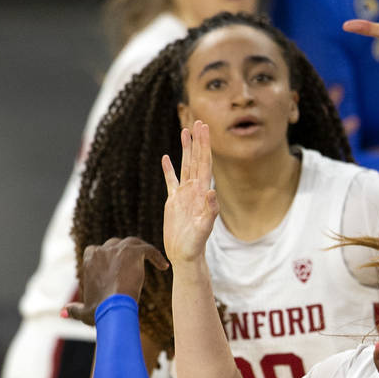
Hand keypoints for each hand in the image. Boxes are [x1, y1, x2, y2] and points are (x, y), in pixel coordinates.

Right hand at [66, 237, 166, 324]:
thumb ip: (73, 309)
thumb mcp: (84, 311)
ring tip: (150, 260)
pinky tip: (164, 266)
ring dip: (140, 249)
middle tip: (132, 265)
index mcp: (89, 260)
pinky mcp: (133, 252)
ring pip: (132, 242)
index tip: (114, 268)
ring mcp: (118, 250)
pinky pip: (148, 249)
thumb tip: (63, 312)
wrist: (113, 308)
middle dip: (122, 252)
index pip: (96, 250)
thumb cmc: (99, 312)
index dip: (105, 257)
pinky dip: (157, 256)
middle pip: (114, 244)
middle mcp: (102, 251)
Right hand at [162, 121, 219, 264]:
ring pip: (185, 166)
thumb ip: (210, 210)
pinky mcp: (174, 202)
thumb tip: (211, 191)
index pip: (204, 163)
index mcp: (202, 193)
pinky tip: (166, 158)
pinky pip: (171, 181)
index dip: (204, 145)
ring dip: (186, 149)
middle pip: (196, 160)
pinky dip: (169, 169)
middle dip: (198, 141)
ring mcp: (184, 195)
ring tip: (186, 131)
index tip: (204, 128)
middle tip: (199, 122)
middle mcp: (194, 190)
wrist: (185, 255)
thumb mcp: (203, 228)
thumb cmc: (195, 245)